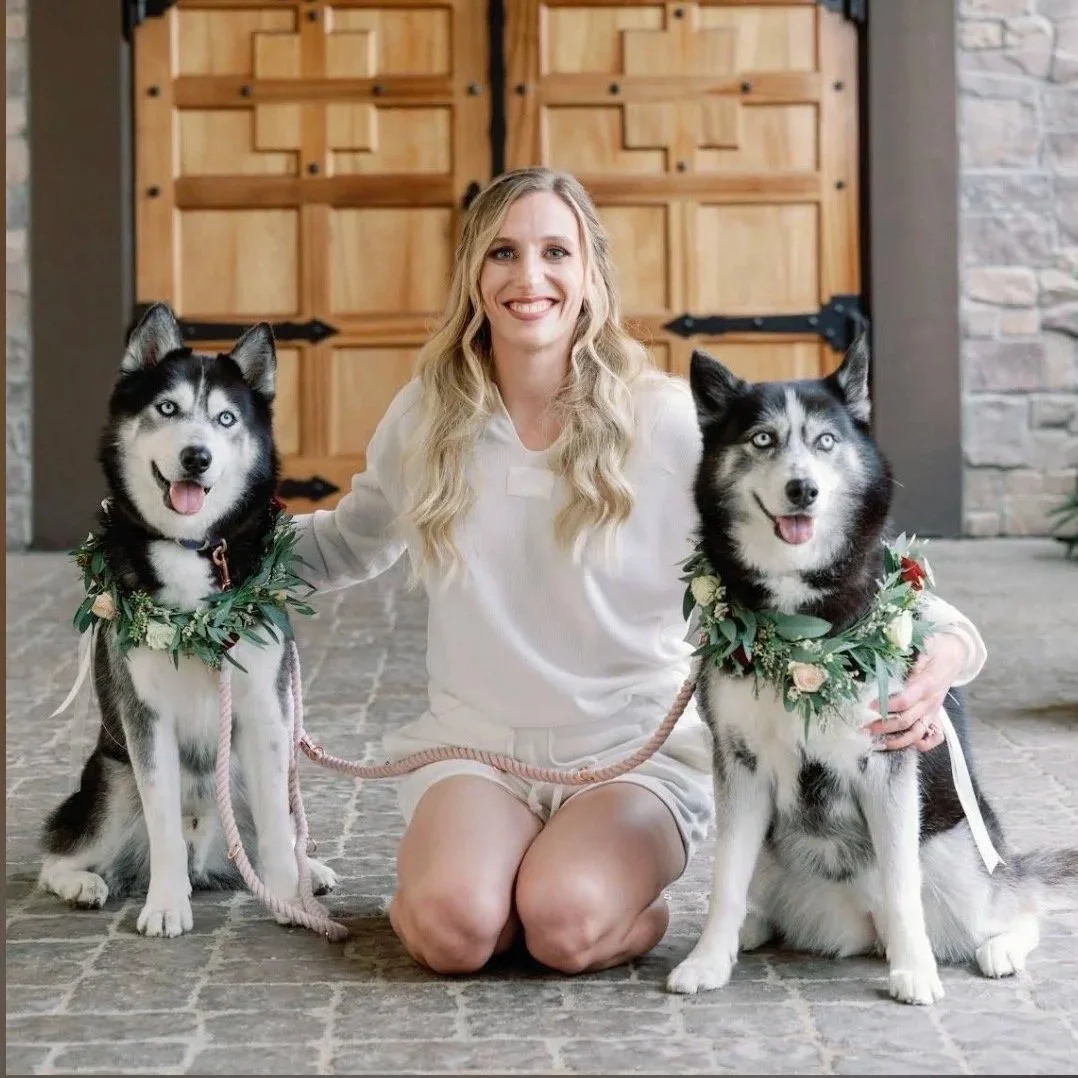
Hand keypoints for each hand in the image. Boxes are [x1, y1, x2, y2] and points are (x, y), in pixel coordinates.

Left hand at [865, 631, 967, 752]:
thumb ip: (906, 650)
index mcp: (927, 682)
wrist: (955, 653)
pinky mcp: (935, 715)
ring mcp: (933, 710)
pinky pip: (933, 736)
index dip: (886, 705)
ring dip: (895, 741)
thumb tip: (886, 651)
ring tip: (875, 741)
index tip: (867, 706)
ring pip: (917, 733)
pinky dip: (921, 744)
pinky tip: (903, 745)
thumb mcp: (923, 644)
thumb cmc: (935, 647)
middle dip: (883, 726)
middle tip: (862, 728)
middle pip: (906, 720)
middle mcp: (931, 700)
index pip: (906, 700)